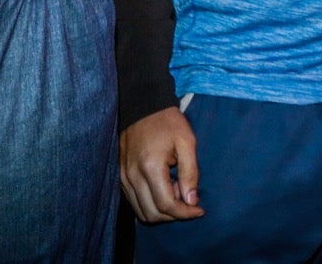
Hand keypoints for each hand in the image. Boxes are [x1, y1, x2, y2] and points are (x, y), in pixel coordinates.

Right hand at [119, 106, 203, 222]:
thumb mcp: (187, 142)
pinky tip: (165, 188)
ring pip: (141, 211)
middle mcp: (132, 177)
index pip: (166, 205)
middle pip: (152, 214)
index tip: (199, 210)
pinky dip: (151, 203)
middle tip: (189, 199)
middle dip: (174, 215)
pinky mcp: (121, 177)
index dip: (185, 213)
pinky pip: (134, 201)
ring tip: (178, 191)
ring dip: (162, 211)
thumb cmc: (168, 122)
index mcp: (150, 168)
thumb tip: (192, 201)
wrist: (142, 107)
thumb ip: (190, 173)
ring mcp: (123, 178)